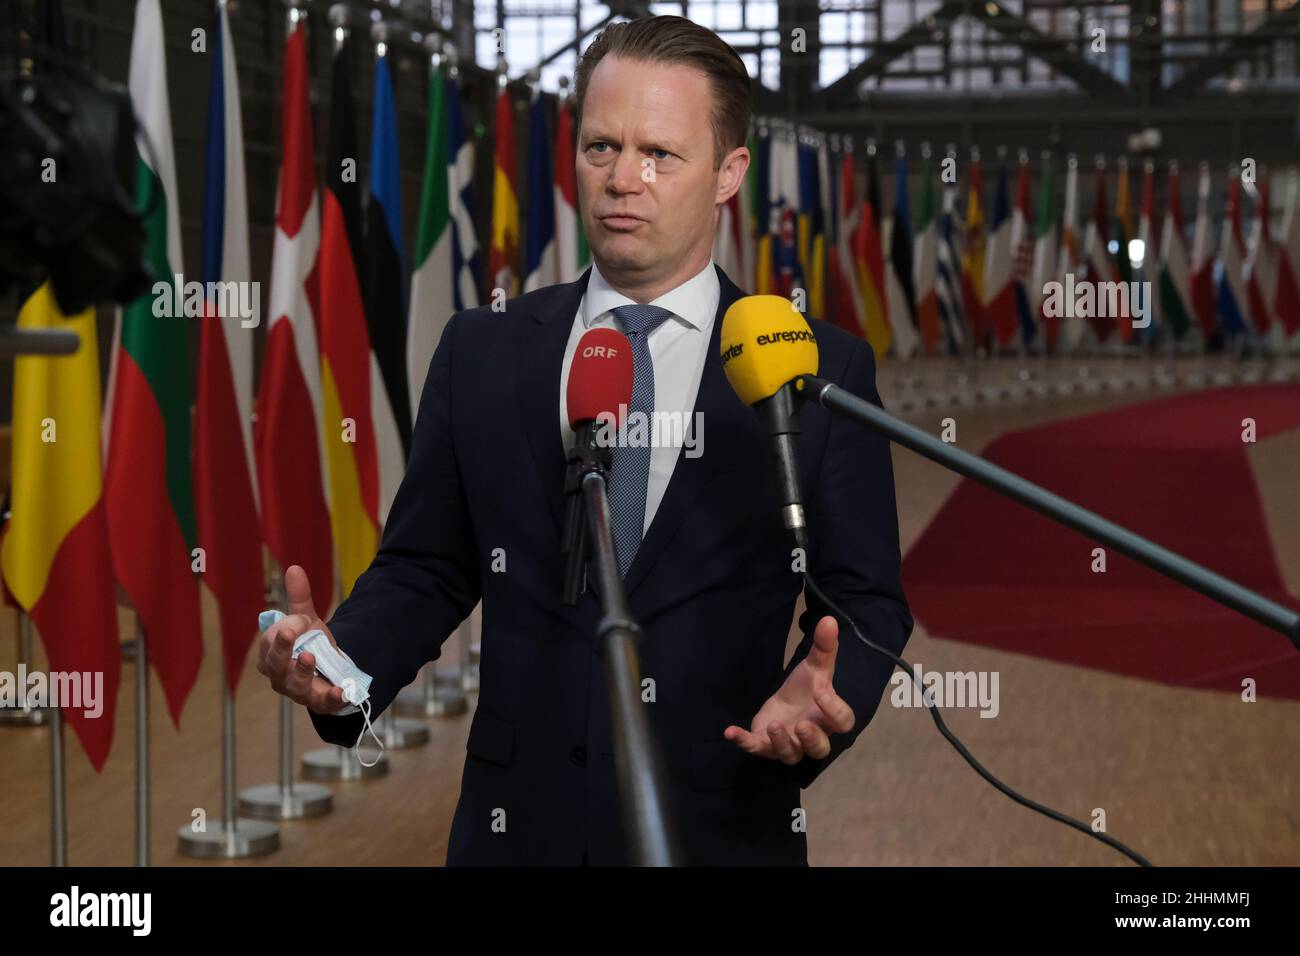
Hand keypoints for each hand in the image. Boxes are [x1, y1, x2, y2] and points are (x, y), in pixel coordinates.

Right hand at [255, 565, 348, 715]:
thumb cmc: (310, 646)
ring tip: (309, 656)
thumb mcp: (307, 620)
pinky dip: (332, 698)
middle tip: (290, 634)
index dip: (283, 630)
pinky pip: (323, 703)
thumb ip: (300, 598)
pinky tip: (341, 690)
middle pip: (274, 666)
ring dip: (301, 670)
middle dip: (281, 650)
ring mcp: (298, 691)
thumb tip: (294, 568)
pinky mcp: (320, 702)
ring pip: (294, 685)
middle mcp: (279, 676)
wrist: (332, 672)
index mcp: (271, 656)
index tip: (301, 619)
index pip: (269, 643)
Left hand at [723, 615, 854, 764]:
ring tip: (774, 726)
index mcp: (828, 718)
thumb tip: (829, 619)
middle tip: (802, 725)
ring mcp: (788, 744)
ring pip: (790, 755)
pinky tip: (730, 731)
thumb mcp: (814, 666)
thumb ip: (824, 647)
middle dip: (811, 740)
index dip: (834, 710)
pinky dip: (743, 742)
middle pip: (820, 749)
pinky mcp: (765, 745)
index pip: (843, 722)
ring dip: (781, 743)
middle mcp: (811, 736)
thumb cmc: (805, 689)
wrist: (784, 703)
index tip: (819, 689)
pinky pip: (756, 749)